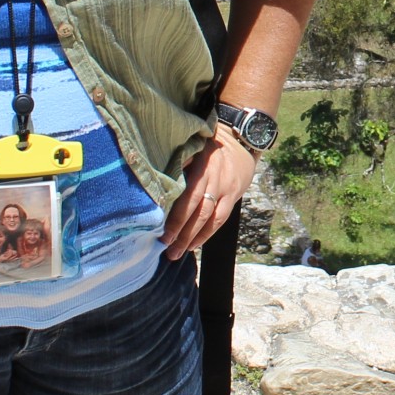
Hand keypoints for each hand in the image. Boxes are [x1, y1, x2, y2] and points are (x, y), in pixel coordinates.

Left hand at [163, 124, 253, 260]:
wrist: (240, 142)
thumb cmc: (206, 145)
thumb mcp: (193, 146)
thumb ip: (178, 162)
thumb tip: (154, 179)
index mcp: (204, 166)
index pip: (190, 196)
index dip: (178, 217)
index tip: (163, 233)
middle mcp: (217, 178)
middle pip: (200, 211)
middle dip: (183, 233)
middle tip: (167, 250)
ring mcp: (227, 188)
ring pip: (211, 218)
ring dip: (194, 238)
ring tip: (178, 252)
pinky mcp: (234, 196)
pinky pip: (221, 218)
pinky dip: (207, 233)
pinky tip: (194, 244)